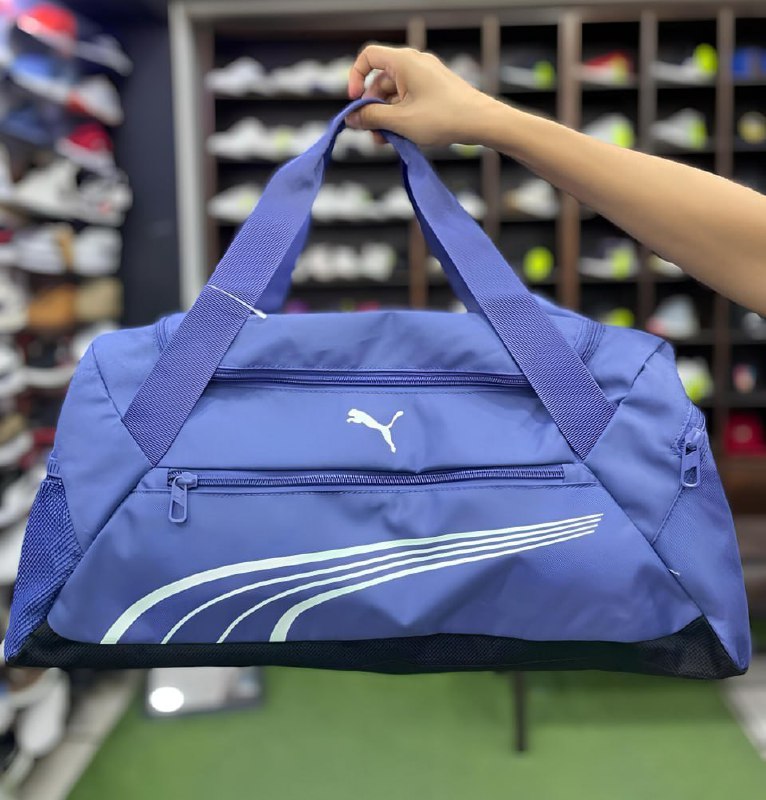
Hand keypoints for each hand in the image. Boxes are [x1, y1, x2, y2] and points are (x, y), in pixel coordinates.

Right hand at [346, 44, 493, 146]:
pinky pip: (409, 99)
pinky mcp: (434, 90)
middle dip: (373, 109)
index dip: (355, 77)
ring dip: (386, 117)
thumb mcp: (400, 121)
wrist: (481, 122)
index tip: (354, 102)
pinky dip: (401, 116)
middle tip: (372, 134)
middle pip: (380, 82)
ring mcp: (425, 77)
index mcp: (403, 62)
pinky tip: (402, 137)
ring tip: (388, 141)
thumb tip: (351, 118)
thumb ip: (371, 118)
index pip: (368, 57)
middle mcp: (414, 64)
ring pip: (394, 95)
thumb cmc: (443, 117)